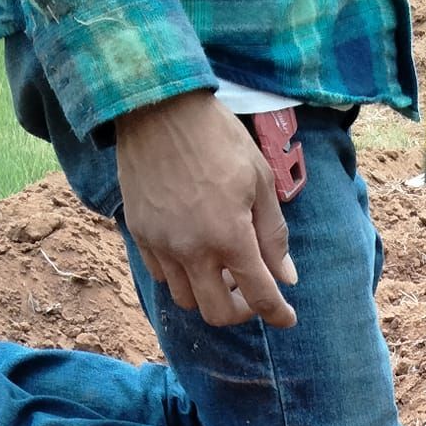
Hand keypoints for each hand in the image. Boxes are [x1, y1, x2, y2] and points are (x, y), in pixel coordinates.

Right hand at [116, 91, 297, 327]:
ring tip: (222, 267)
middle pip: (218, 313)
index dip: (278, 314)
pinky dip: (182, 276)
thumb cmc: (218, 139)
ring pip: (186, 300)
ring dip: (209, 294)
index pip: (260, 296)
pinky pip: (162, 276)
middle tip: (251, 290)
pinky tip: (194, 252)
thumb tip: (286, 276)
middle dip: (241, 310)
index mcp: (229, 237)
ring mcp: (161, 244)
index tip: (287, 318)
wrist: (158, 108)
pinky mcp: (139, 234)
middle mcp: (192, 250)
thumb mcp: (260, 182)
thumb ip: (273, 236)